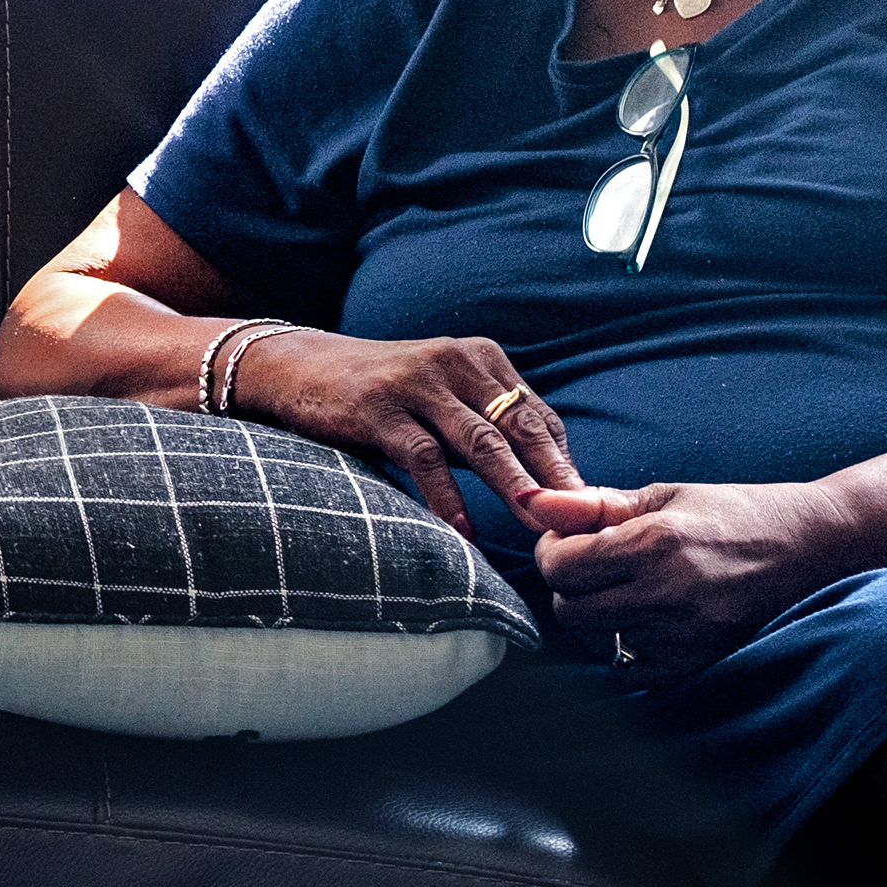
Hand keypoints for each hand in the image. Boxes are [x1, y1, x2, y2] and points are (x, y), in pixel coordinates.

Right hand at [231, 331, 584, 536]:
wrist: (298, 368)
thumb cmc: (381, 394)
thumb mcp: (441, 399)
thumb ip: (486, 428)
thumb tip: (545, 486)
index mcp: (481, 358)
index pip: (540, 417)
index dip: (565, 466)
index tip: (588, 511)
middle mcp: (455, 361)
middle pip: (520, 426)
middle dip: (553, 477)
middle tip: (580, 522)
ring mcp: (417, 383)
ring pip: (481, 440)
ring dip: (513, 485)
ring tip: (537, 522)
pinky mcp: (379, 408)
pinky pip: (424, 457)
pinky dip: (446, 495)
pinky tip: (463, 528)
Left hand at [528, 480, 852, 680]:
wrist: (808, 548)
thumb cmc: (731, 512)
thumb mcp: (663, 496)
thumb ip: (593, 505)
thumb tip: (531, 503)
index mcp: (653, 542)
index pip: (560, 567)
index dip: (552, 552)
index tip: (569, 541)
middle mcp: (666, 594)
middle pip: (570, 609)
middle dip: (569, 586)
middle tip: (593, 566)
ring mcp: (682, 636)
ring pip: (595, 641)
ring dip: (594, 616)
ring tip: (623, 589)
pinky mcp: (696, 663)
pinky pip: (630, 668)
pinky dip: (624, 646)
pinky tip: (644, 619)